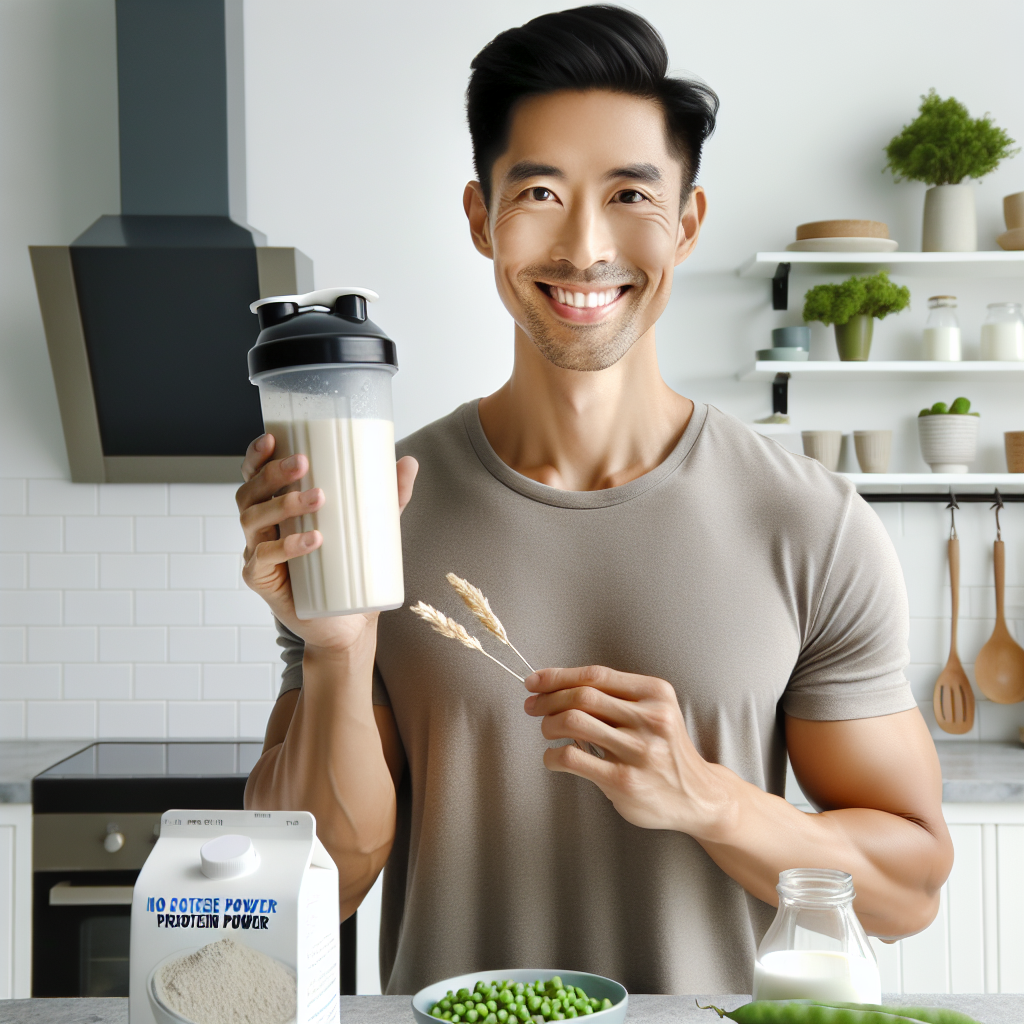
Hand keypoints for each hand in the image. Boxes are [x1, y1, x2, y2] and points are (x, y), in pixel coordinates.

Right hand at [236, 432, 418, 652]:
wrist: (346, 623)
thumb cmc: (349, 570)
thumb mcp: (371, 528)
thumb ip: (388, 497)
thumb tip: (409, 462)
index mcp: (276, 508)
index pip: (256, 475)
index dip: (257, 455)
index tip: (274, 437)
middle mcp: (260, 528)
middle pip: (250, 492)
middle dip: (273, 474)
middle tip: (303, 464)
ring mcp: (256, 554)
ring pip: (254, 520)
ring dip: (283, 505)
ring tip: (318, 498)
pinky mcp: (261, 581)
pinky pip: (263, 559)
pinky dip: (287, 546)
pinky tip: (312, 539)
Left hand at [524, 665, 732, 836]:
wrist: (697, 795)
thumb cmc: (664, 750)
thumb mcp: (654, 711)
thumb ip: (615, 697)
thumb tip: (555, 685)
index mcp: (655, 693)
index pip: (596, 675)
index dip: (558, 676)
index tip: (535, 680)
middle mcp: (650, 718)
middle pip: (582, 695)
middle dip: (548, 698)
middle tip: (533, 706)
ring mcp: (638, 751)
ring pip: (574, 722)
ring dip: (549, 724)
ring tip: (548, 731)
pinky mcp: (624, 781)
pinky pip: (572, 758)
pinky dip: (552, 755)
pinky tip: (554, 758)